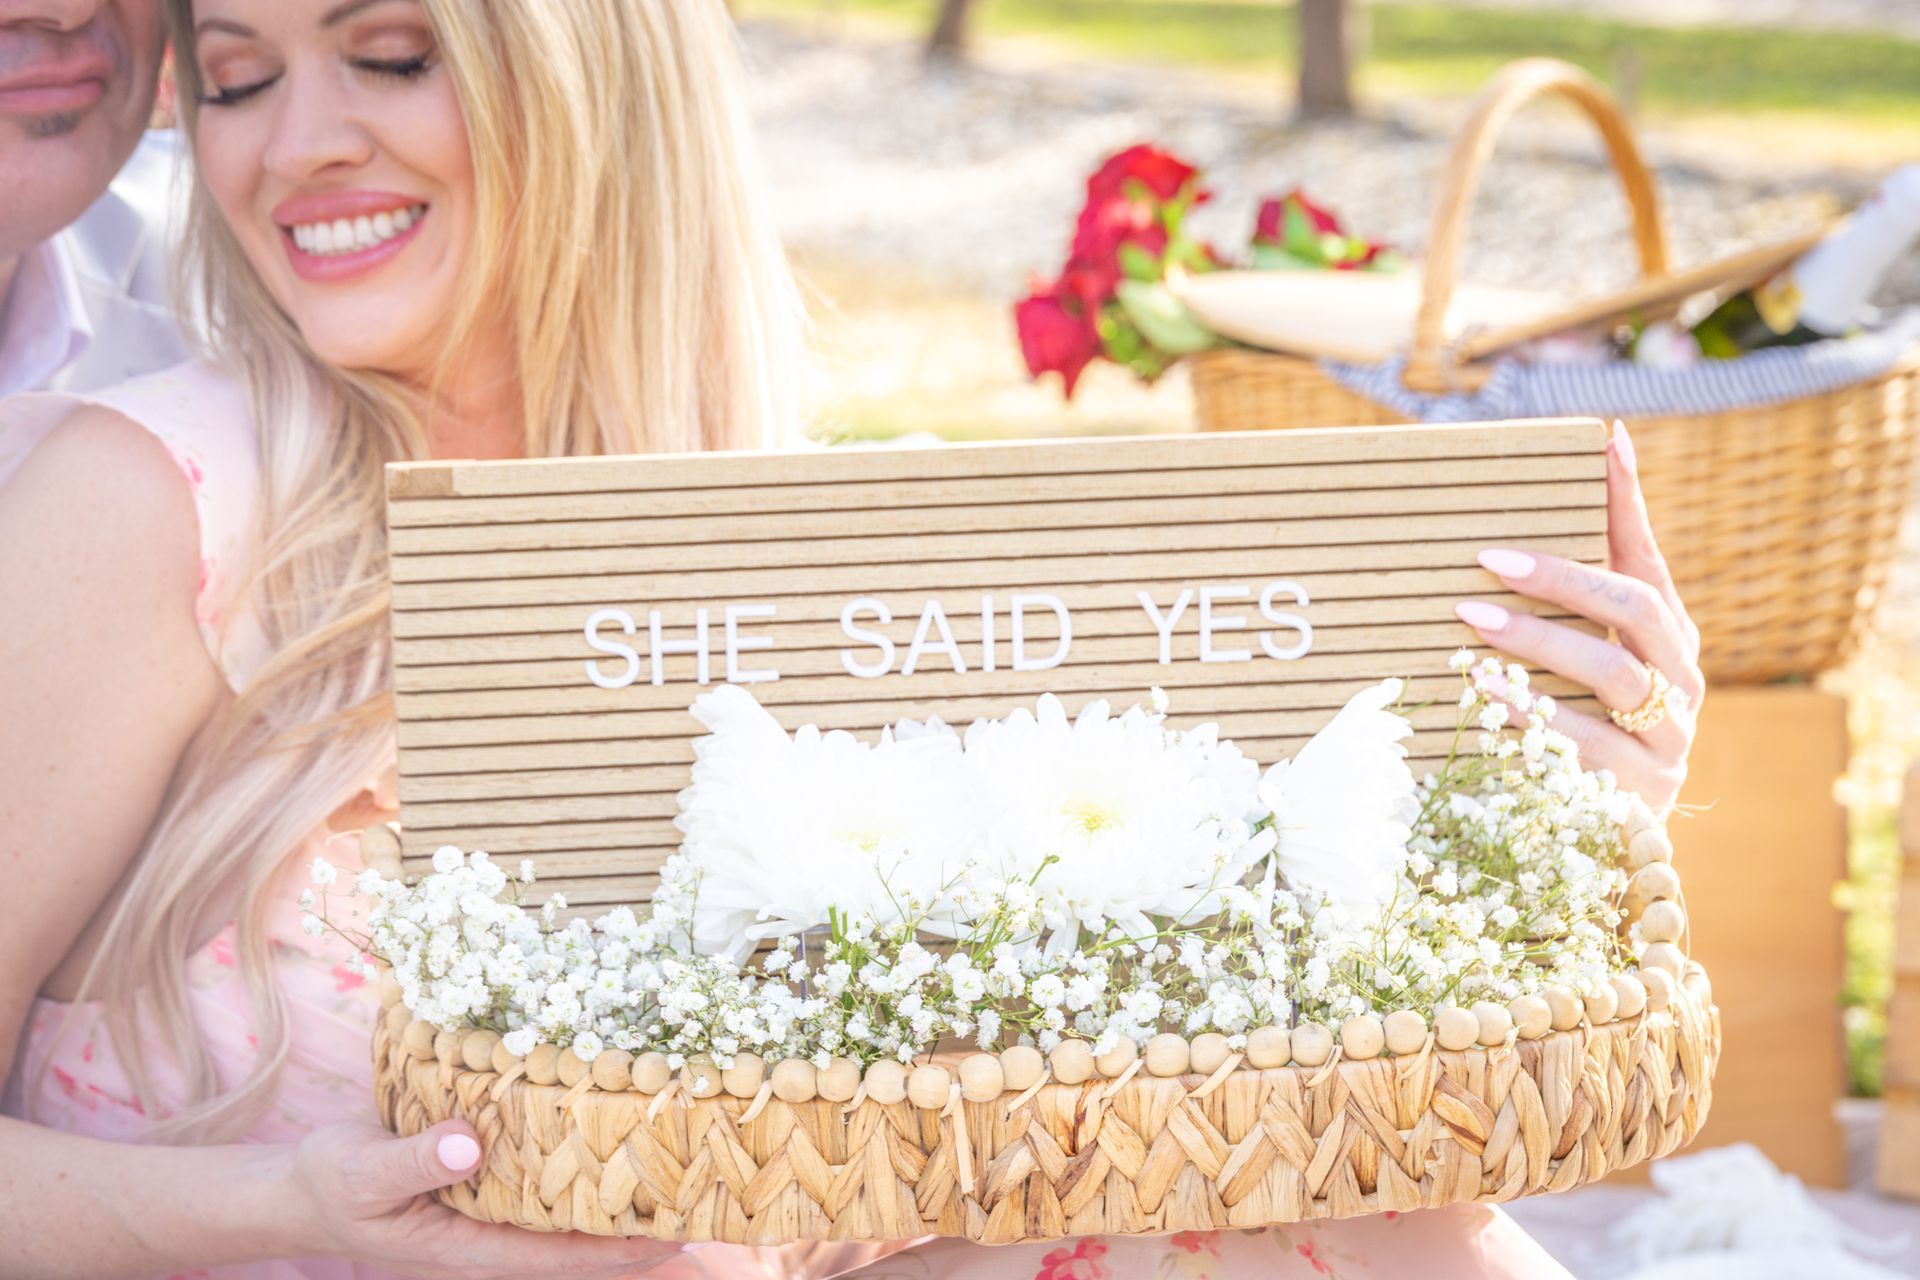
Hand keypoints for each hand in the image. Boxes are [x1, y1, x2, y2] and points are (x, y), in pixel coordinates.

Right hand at [286, 1117, 690, 1278]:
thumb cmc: (331, 1184)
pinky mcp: (487, 1194)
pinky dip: (590, 1181)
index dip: (623, 1249)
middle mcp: (492, 1242)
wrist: (301, 1190)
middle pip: (583, 1248)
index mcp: (470, 1249)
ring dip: (625, 1207)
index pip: (563, 1256)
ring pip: (572, 1224)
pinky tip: (622, 1155)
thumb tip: (473, 1142)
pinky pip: (549, 1197)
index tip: (679, 1234)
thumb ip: (415, 1159)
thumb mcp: (362, 1170)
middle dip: (644, 1233)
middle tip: (713, 1206)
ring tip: (692, 1183)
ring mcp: (491, 1222)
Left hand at [1453, 421, 1704, 814]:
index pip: (1649, 556)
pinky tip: (1482, 690)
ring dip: (1538, 642)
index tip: (1602, 440)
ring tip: (1472, 620)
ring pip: (1613, 673)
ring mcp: (1669, 737)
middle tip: (1489, 560)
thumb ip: (1562, 606)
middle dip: (1562, 578)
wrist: (1611, 841)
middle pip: (1634, 610)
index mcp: (1669, 640)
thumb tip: (1515, 522)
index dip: (1628, 499)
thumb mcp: (1576, 666)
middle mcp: (1682, 680)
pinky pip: (1586, 742)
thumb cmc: (1582, 733)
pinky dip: (1531, 711)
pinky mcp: (1641, 789)